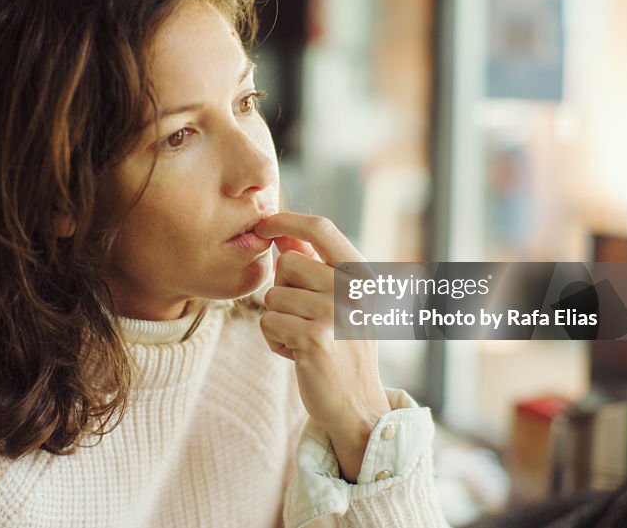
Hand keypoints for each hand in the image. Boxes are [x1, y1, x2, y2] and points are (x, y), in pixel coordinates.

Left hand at [254, 212, 389, 482]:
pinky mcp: (313, 339)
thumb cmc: (343, 348)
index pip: (321, 228)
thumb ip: (313, 266)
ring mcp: (335, 313)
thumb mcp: (338, 302)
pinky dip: (275, 341)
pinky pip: (268, 323)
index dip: (287, 220)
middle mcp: (353, 289)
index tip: (264, 224)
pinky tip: (298, 355)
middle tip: (303, 318)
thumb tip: (280, 234)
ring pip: (273, 296)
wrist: (359, 407)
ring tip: (303, 339)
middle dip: (282, 290)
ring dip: (278, 320)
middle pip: (287, 263)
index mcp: (362, 275)